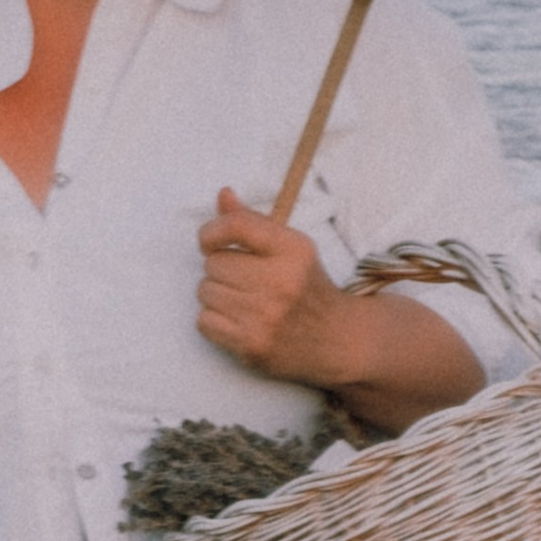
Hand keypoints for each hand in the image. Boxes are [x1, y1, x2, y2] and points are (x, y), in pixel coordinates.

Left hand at [195, 190, 358, 386]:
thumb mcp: (291, 248)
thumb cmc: (306, 288)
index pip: (236, 226)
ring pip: (205, 292)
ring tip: (242, 302)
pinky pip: (204, 321)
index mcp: (292, 250)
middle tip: (243, 281)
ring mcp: (265, 316)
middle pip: (214, 263)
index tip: (210, 242)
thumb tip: (223, 194)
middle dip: (221, 270)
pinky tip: (237, 321)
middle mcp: (280, 281)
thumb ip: (254, 221)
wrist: (337, 340)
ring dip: (216, 296)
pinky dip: (213, 321)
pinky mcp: (252, 345)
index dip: (212, 231)